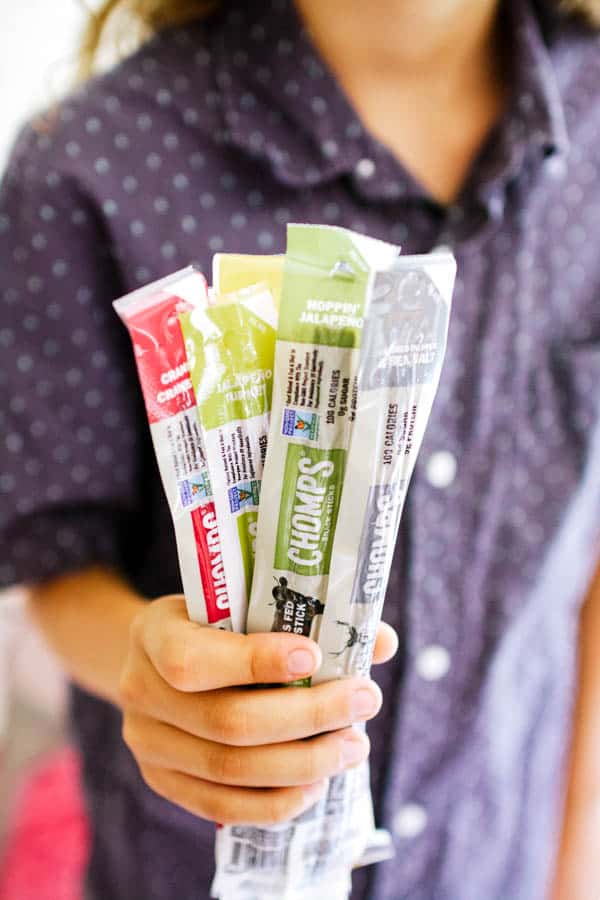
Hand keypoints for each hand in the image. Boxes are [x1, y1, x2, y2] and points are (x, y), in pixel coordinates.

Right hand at [119, 594, 396, 825]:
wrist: (160, 659)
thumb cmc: (214, 624)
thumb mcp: (241, 602)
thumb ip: (306, 614)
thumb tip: (380, 640)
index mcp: (153, 633)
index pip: (193, 660)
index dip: (254, 663)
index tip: (314, 656)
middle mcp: (139, 690)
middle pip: (226, 722)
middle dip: (307, 716)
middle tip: (364, 700)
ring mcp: (147, 743)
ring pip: (230, 770)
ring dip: (304, 762)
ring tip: (353, 745)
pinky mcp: (163, 781)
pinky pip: (222, 807)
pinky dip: (276, 801)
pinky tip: (316, 783)